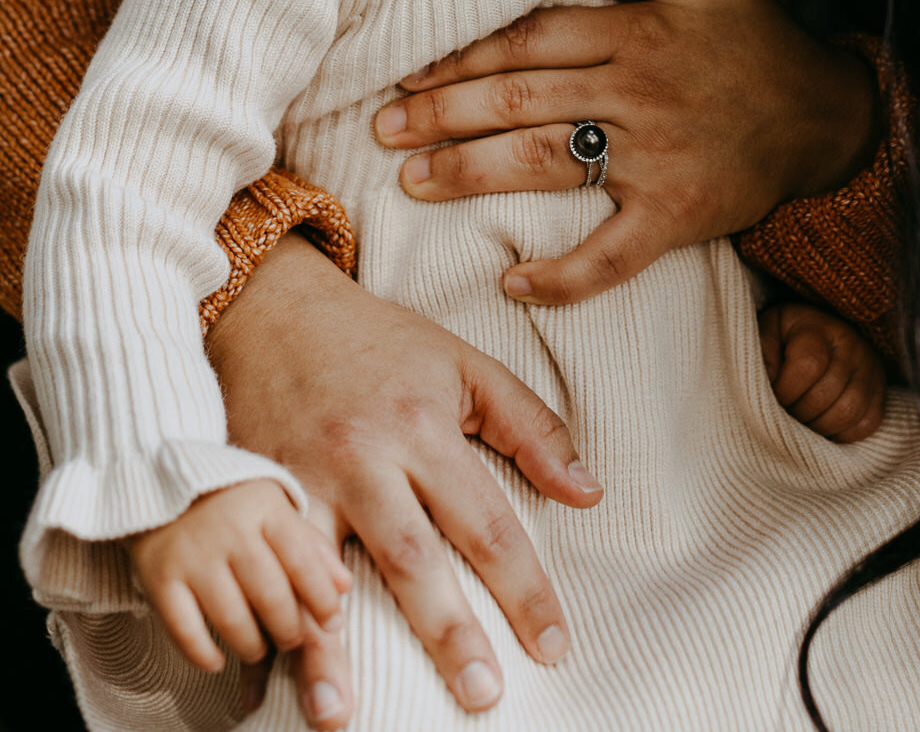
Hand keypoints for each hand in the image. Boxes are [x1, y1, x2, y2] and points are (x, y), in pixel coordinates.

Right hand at [127, 480, 351, 674]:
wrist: (159, 476)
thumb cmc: (232, 497)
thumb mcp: (276, 504)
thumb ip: (310, 543)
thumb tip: (344, 587)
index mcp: (265, 507)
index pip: (303, 560)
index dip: (322, 599)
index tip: (333, 623)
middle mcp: (230, 530)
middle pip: (270, 596)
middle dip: (289, 630)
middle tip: (292, 639)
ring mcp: (193, 554)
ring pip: (231, 619)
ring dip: (251, 646)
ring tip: (259, 648)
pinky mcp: (159, 577)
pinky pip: (185, 631)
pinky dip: (203, 655)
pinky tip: (216, 661)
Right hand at [206, 234, 602, 724]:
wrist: (275, 307)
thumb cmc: (380, 343)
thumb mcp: (464, 365)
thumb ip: (530, 427)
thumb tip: (589, 494)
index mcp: (423, 428)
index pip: (486, 523)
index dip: (524, 589)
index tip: (553, 646)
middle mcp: (363, 459)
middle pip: (412, 560)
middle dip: (447, 633)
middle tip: (481, 696)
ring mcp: (300, 479)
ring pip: (320, 572)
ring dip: (330, 649)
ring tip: (344, 714)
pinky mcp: (252, 492)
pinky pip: (262, 565)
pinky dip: (270, 617)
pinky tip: (277, 666)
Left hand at [375, 0, 879, 306]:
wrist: (829, 116)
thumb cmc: (758, 39)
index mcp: (636, 34)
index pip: (528, 42)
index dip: (461, 58)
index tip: (409, 75)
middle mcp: (635, 94)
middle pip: (518, 101)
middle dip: (442, 115)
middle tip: (383, 129)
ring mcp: (653, 160)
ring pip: (544, 164)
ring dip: (471, 173)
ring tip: (412, 180)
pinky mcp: (676, 216)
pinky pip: (613, 254)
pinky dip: (564, 276)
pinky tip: (513, 283)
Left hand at [758, 302, 885, 442]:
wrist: (822, 332)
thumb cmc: (788, 335)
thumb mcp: (768, 329)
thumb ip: (763, 350)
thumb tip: (769, 379)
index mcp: (820, 329)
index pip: (809, 366)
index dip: (786, 390)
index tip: (773, 396)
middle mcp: (852, 346)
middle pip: (828, 394)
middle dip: (799, 412)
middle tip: (786, 413)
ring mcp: (871, 370)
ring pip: (849, 411)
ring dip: (819, 426)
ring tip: (802, 421)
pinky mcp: (881, 393)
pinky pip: (868, 424)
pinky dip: (842, 434)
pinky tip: (823, 425)